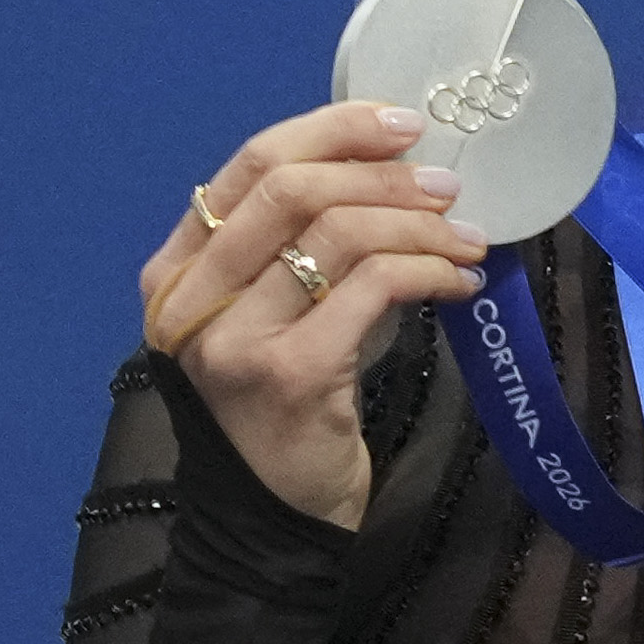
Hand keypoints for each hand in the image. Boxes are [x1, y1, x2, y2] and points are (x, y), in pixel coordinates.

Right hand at [136, 99, 491, 528]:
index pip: (251, 165)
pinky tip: (460, 286)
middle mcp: (190, 299)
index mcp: (177, 271)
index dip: (331, 130)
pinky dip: (429, 272)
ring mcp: (233, 338)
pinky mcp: (289, 374)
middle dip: (382, 174)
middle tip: (447, 184)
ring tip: (466, 237)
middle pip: (290, 188)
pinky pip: (374, 287)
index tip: (400, 124)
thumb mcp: (272, 315)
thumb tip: (392, 170)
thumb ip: (298, 247)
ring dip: (418, 225)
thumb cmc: (280, 408)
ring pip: (338, 232)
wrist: (271, 520)